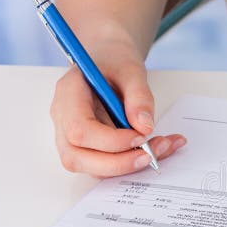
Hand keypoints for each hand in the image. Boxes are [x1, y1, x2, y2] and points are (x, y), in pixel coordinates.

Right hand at [49, 39, 185, 176]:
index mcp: (68, 94)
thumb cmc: (113, 61)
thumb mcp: (131, 69)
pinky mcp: (88, 146)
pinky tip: (160, 147)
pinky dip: (133, 162)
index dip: (110, 141)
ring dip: (128, 166)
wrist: (108, 59)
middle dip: (118, 163)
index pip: (79, 129)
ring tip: (163, 147)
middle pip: (77, 157)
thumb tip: (145, 127)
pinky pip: (106, 165)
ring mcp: (71, 136)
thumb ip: (138, 95)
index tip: (140, 136)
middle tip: (151, 155)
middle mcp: (64, 119)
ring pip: (91, 167)